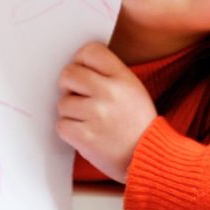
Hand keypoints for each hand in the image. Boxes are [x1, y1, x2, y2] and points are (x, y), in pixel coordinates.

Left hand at [56, 41, 157, 182]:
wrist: (148, 158)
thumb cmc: (137, 123)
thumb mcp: (133, 89)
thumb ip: (108, 73)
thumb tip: (76, 64)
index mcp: (122, 77)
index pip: (90, 51)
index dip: (80, 60)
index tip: (82, 71)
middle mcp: (109, 93)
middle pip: (68, 74)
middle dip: (68, 85)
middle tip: (78, 96)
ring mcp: (96, 115)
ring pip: (63, 103)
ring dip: (71, 112)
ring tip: (88, 120)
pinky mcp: (86, 137)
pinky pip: (62, 125)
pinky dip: (69, 131)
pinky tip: (85, 133)